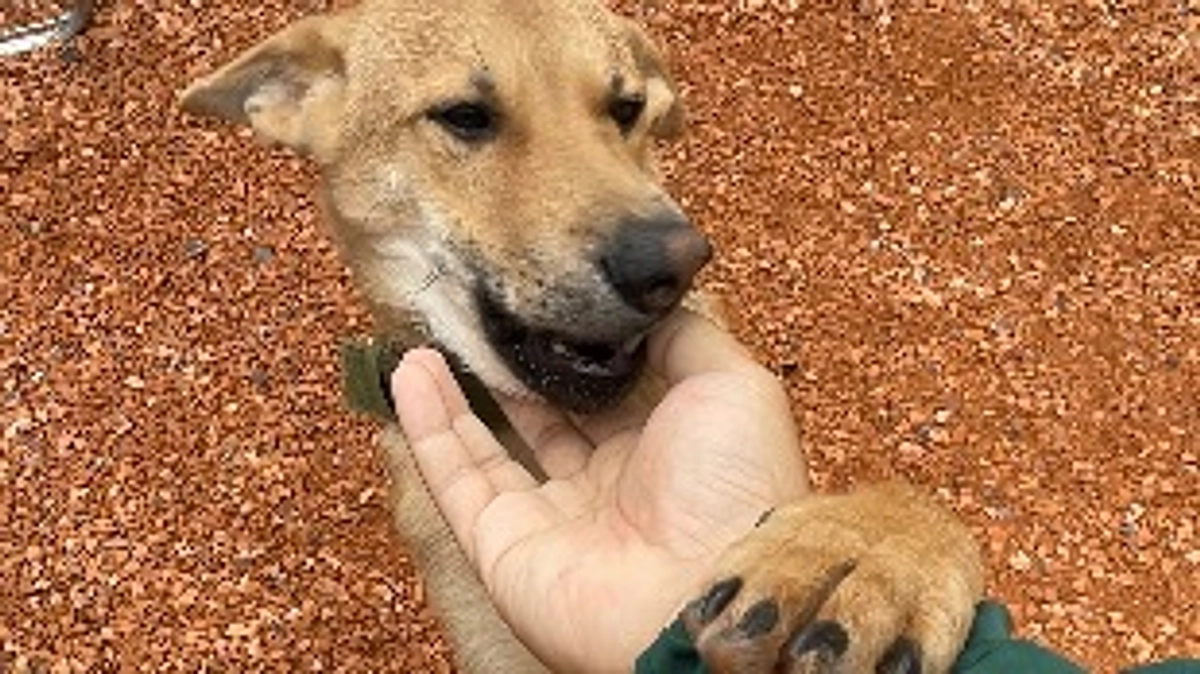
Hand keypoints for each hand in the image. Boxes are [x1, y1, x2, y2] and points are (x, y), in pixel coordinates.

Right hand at [391, 310, 809, 672]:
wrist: (708, 592)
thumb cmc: (733, 487)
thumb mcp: (731, 385)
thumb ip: (688, 341)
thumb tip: (648, 310)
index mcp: (659, 452)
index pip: (602, 396)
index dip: (569, 355)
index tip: (537, 304)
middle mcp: (603, 488)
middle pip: (541, 422)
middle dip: (507, 375)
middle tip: (474, 320)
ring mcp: (550, 521)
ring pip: (488, 450)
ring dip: (454, 397)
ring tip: (426, 342)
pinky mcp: (502, 547)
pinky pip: (456, 480)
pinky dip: (427, 428)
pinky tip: (409, 372)